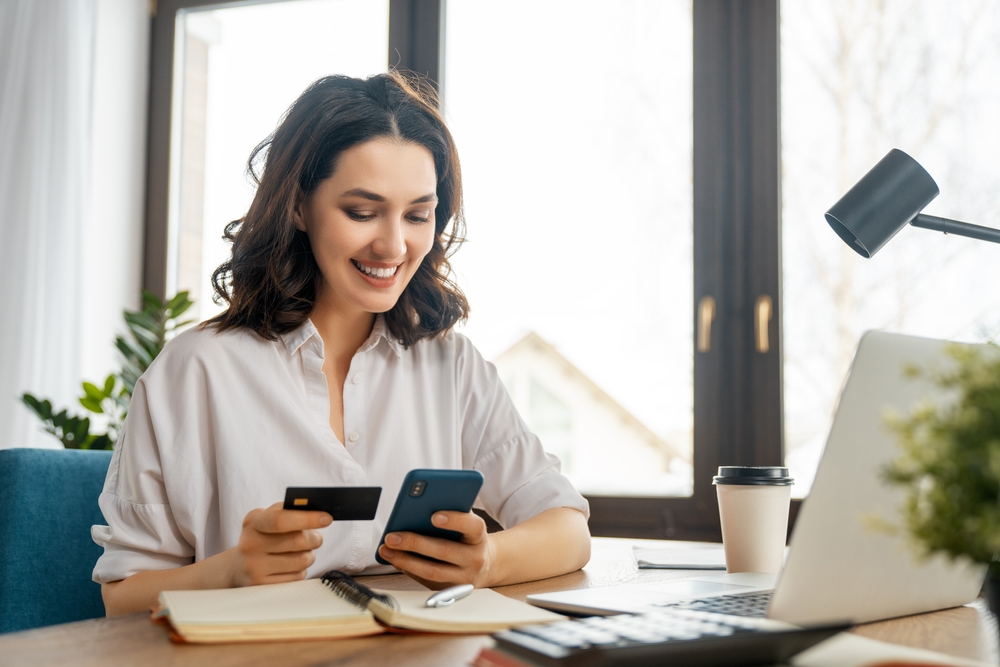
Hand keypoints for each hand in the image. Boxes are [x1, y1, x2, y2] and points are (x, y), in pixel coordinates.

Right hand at [230, 502, 330, 586]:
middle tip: (317, 537)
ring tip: (303, 551)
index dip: (307, 518)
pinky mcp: (263, 586)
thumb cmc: (264, 536)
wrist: (240, 566)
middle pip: (297, 541)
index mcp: (252, 522)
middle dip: (315, 538)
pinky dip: (301, 570)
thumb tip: (319, 513)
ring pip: (302, 560)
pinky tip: (291, 566)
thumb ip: (291, 511)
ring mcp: (254, 568)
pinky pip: (297, 577)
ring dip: (310, 555)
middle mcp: (249, 545)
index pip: (281, 520)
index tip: (327, 518)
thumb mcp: (269, 517)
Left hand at [377, 511, 492, 588]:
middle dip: (415, 543)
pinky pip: (426, 581)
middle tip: (392, 537)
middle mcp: (475, 558)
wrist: (486, 565)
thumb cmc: (468, 538)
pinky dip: (409, 570)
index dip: (455, 520)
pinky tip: (395, 560)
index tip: (434, 515)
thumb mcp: (467, 524)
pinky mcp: (450, 590)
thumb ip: (453, 515)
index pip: (473, 526)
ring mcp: (463, 578)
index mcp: (479, 537)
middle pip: (444, 551)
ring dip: (405, 560)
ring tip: (386, 550)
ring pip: (432, 571)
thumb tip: (418, 508)